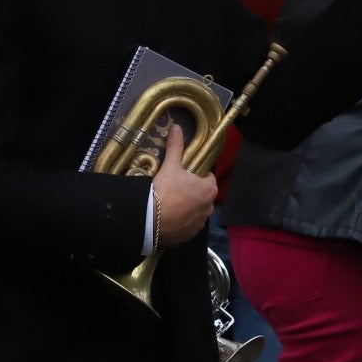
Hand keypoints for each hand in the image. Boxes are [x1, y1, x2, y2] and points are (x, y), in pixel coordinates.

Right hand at [151, 125, 217, 247]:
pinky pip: (188, 224)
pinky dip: (181, 221)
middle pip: (202, 194)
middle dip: (191, 191)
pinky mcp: (190, 235)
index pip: (208, 177)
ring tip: (170, 203)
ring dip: (187, 207)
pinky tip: (169, 216)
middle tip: (174, 187)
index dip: (196, 174)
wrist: (151, 221)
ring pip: (195, 210)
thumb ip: (176, 146)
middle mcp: (210, 207)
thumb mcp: (170, 165)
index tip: (183, 174)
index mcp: (209, 188)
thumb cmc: (165, 190)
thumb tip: (177, 126)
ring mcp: (200, 223)